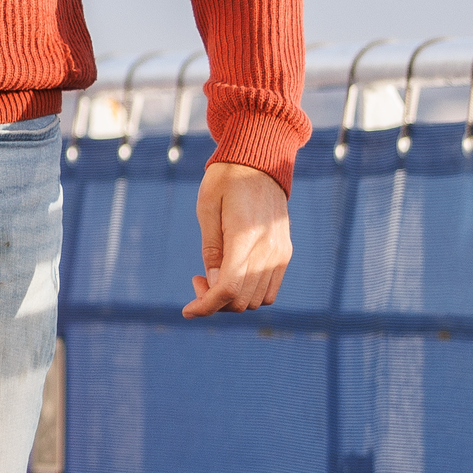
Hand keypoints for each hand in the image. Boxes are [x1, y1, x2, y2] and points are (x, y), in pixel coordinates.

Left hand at [184, 162, 291, 316]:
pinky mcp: (285, 253)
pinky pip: (270, 290)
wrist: (260, 162)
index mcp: (245, 237)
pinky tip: (232, 275)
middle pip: (242, 300)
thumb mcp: (208, 210)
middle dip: (214, 302)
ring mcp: (280, 253)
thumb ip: (211, 249)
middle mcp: (269, 250)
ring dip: (232, 299)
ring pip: (257, 300)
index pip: (228, 289)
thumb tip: (212, 284)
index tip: (187, 310)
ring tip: (212, 276)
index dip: (205, 306)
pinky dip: (249, 293)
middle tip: (197, 279)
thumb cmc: (226, 181)